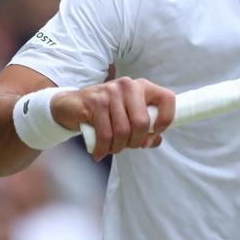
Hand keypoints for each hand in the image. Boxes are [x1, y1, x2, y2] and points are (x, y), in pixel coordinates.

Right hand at [51, 77, 175, 159]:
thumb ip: (145, 128)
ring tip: (112, 149)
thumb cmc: (106, 112)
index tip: (155, 133)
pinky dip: (103, 149)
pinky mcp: (94, 102)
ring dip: (117, 148)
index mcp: (142, 87)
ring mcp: (111, 92)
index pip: (167, 98)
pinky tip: (99, 153)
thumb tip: (156, 140)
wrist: (72, 105)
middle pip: (142, 122)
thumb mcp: (128, 116)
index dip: (166, 119)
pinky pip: (105, 135)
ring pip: (122, 132)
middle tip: (127, 146)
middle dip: (136, 142)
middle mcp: (128, 86)